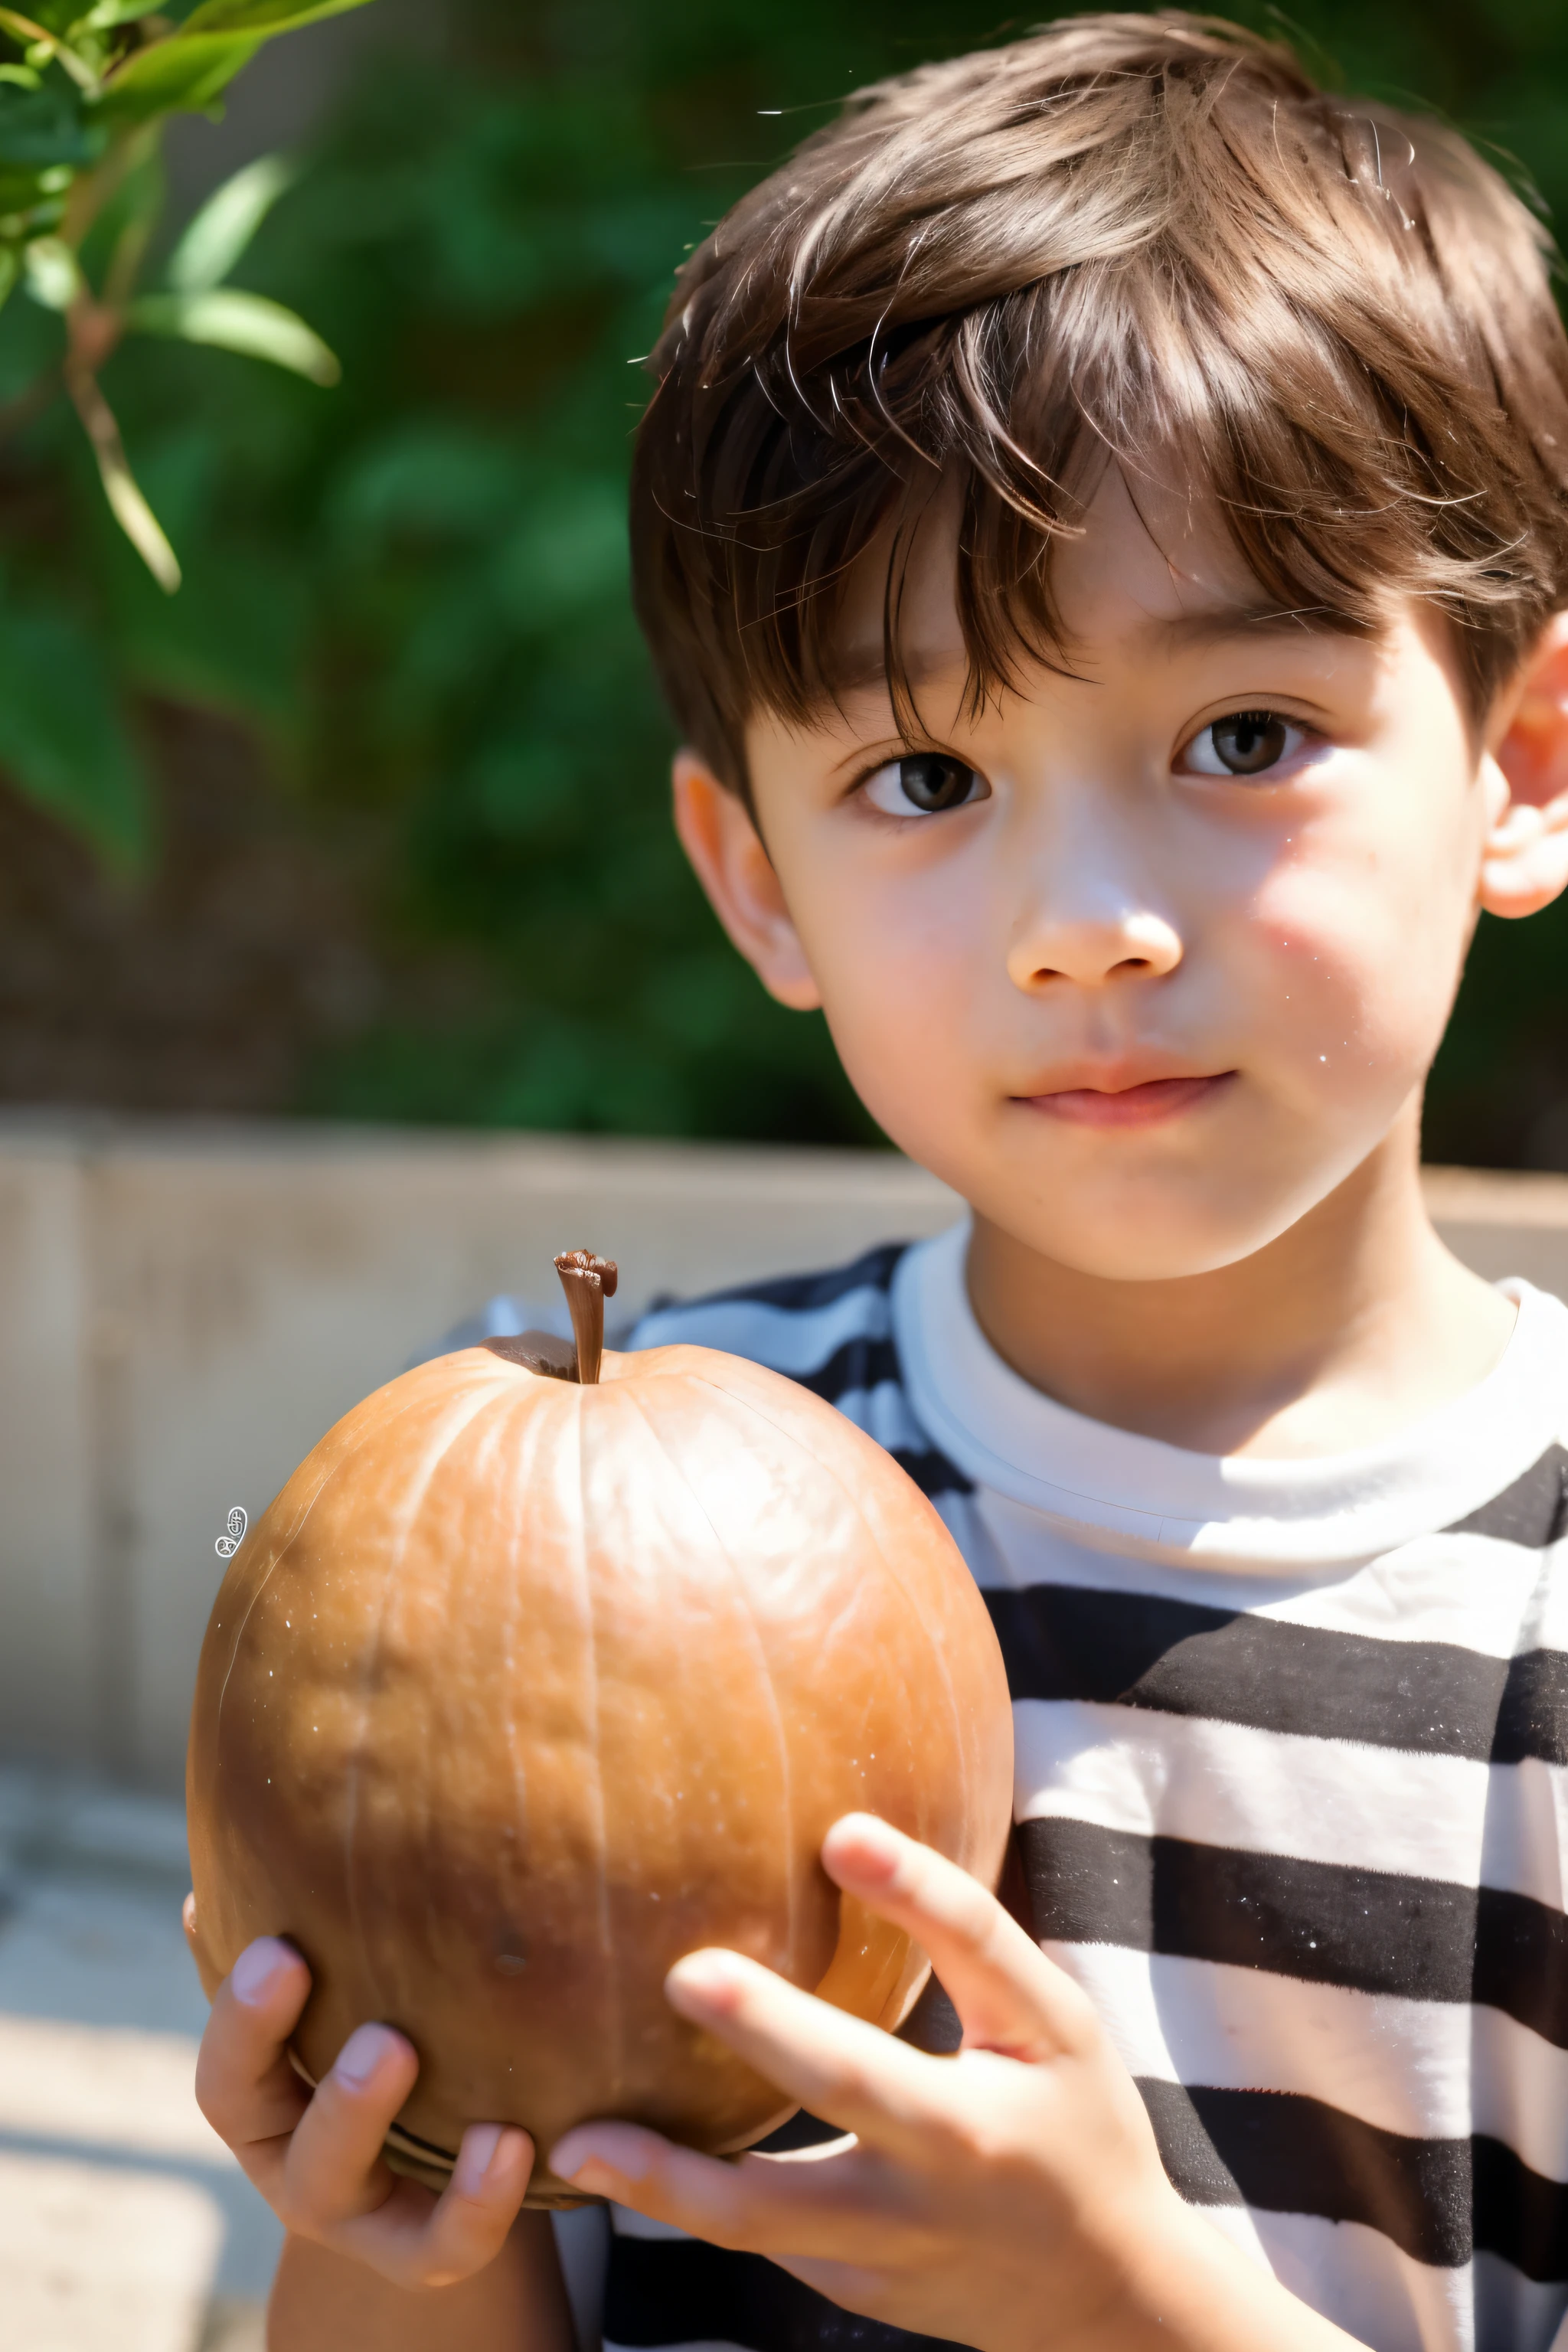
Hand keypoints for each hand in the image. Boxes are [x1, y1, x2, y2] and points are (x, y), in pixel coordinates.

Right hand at [187, 1901, 532, 2289]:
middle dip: (332, 2091)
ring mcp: (359, 2219)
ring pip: (349, 2195)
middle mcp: (298, 2168)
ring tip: (420, 2064)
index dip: (244, 2021)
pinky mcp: (423, 2254)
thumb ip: (281, 1955)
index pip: (230, 2077)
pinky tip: (511, 2140)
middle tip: (383, 2034)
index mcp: (264, 2108)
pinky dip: (477, 2201)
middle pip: (293, 2145)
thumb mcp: (328, 2006)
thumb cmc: (375, 2043)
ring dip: (377, 2131)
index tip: (278, 1949)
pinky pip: (445, 2246)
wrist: (433, 2159)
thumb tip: (208, 1892)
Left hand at [549, 1818, 1357, 2351]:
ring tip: (578, 2143)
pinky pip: (763, 2237)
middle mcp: (948, 2167)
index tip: (840, 1832)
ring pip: (767, 2219)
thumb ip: (963, 1935)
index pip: (979, 1950)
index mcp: (1014, 2077)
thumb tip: (844, 1832)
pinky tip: (615, 2159)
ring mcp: (893, 2244)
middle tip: (685, 1969)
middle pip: (853, 2089)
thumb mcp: (1054, 2023)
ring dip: (668, 2183)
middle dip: (768, 2030)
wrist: (1108, 2302)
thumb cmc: (1075, 2119)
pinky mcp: (851, 2285)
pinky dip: (688, 2201)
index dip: (913, 1890)